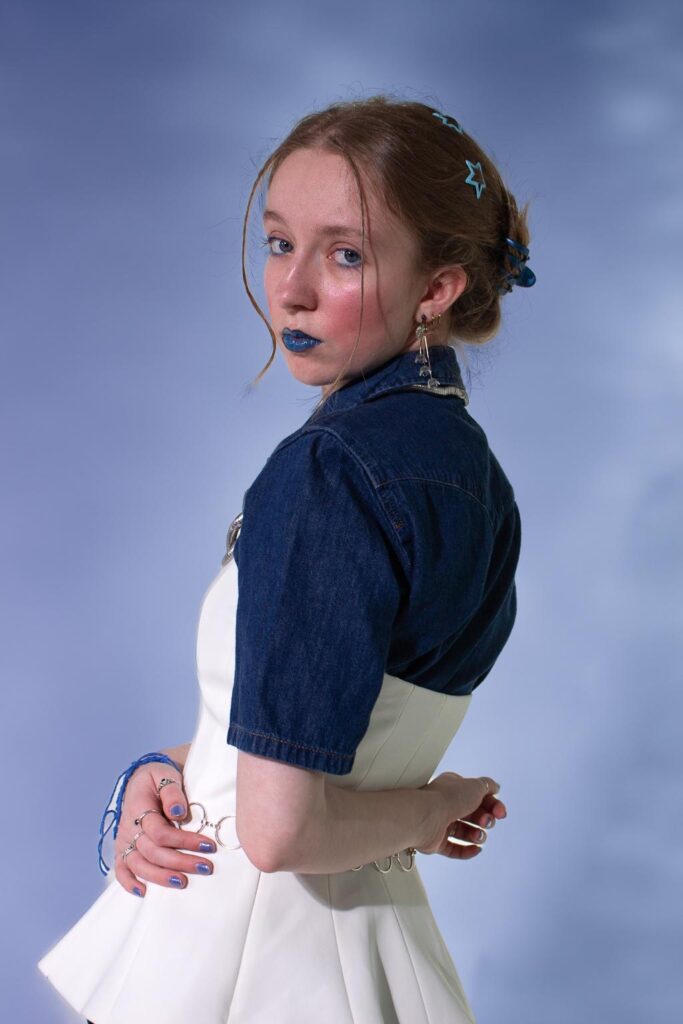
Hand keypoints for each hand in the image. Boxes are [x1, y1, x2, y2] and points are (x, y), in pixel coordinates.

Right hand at [114, 761, 216, 895]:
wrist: (144, 779)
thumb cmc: (159, 778)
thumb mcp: (167, 776)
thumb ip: (172, 793)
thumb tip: (178, 813)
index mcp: (139, 807)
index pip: (160, 832)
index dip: (184, 841)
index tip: (208, 846)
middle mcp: (129, 827)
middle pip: (153, 852)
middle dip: (180, 862)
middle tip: (206, 867)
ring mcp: (124, 840)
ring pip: (139, 865)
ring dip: (161, 877)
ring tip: (183, 882)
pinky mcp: (122, 849)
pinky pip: (120, 869)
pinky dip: (129, 883)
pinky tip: (144, 893)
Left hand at [417, 771, 506, 859]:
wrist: (425, 816)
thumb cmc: (449, 798)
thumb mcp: (475, 786)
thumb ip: (487, 786)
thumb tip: (495, 787)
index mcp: (454, 787)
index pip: (478, 796)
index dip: (493, 805)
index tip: (501, 813)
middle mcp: (447, 804)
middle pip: (473, 814)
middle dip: (485, 820)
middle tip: (486, 822)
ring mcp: (441, 823)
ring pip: (465, 832)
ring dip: (477, 835)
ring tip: (478, 835)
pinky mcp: (436, 841)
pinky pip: (455, 848)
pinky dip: (467, 850)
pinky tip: (477, 849)